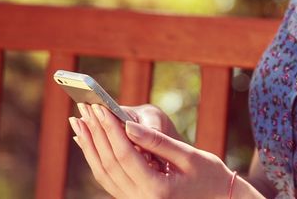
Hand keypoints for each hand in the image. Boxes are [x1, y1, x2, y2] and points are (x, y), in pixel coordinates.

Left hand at [70, 103, 235, 198]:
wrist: (218, 198)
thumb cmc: (210, 175)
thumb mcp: (188, 155)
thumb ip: (156, 142)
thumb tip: (127, 125)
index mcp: (157, 189)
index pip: (125, 155)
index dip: (110, 129)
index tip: (99, 107)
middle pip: (110, 163)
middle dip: (95, 133)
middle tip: (83, 109)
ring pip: (104, 173)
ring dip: (90, 145)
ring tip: (78, 122)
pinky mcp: (133, 198)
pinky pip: (108, 178)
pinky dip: (96, 157)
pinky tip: (89, 140)